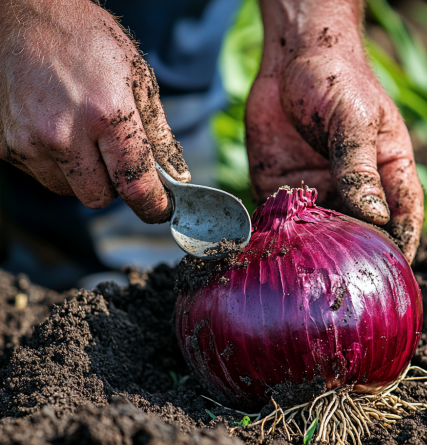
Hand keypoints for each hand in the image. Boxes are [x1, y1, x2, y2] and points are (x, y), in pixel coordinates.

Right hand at [0, 0, 189, 223]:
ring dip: (84, 177)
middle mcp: (63, 133)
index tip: (160, 209)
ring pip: (69, 191)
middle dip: (115, 187)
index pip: (135, 185)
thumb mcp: (139, 79)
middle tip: (118, 160)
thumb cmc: (89, 41)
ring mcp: (29, 141)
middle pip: (99, 198)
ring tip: (85, 138)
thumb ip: (159, 135)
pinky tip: (60, 134)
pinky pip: (43, 177)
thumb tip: (176, 177)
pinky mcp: (6, 145)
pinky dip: (58, 166)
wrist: (28, 12)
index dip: (153, 205)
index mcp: (106, 114)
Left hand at [246, 0, 423, 261]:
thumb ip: (358, 168)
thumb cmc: (338, 81)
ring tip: (302, 267)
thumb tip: (373, 217)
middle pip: (356, 233)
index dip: (398, 246)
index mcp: (385, 173)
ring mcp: (315, 190)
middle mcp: (352, 189)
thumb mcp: (355, 123)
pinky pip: (280, 218)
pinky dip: (276, 233)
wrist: (291, 60)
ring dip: (310, 249)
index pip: (401, 219)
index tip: (389, 272)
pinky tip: (271, 245)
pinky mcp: (280, 187)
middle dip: (348, 256)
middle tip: (337, 280)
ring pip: (317, 232)